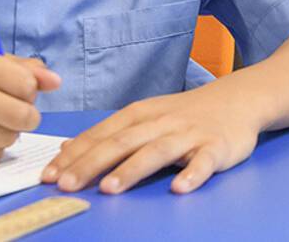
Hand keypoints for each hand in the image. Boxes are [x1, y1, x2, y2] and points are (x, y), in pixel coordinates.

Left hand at [41, 83, 265, 194]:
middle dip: (92, 164)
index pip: (102, 134)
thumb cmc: (186, 113)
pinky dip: (192, 174)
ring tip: (110, 189)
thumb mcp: (146, 116)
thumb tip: (67, 149)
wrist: (239, 99)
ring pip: (158, 151)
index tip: (49, 175)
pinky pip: (204, 162)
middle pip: (122, 142)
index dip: (75, 155)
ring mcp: (189, 134)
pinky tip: (179, 188)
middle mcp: (161, 122)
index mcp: (140, 114)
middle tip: (67, 185)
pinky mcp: (216, 147)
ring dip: (132, 169)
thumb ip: (109, 133)